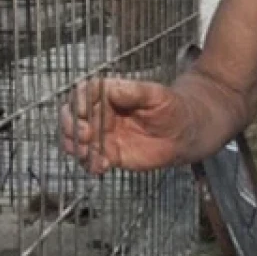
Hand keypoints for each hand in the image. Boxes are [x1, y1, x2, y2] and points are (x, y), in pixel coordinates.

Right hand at [58, 76, 191, 174]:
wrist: (183, 134)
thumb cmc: (172, 108)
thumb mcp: (157, 94)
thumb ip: (135, 91)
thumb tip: (114, 89)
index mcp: (110, 94)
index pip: (85, 93)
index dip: (79, 101)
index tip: (82, 111)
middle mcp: (102, 113)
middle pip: (74, 116)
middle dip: (72, 126)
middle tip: (84, 134)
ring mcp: (104, 134)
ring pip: (78, 140)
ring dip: (77, 147)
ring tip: (88, 153)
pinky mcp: (110, 154)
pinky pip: (93, 159)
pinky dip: (91, 163)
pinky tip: (101, 166)